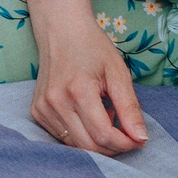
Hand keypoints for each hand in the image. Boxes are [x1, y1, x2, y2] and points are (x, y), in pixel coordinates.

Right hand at [29, 24, 147, 154]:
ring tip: (105, 116)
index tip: (139, 140)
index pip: (104, 135)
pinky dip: (81, 134)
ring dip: (97, 140)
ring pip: (75, 145)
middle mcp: (55, 102)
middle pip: (89, 146)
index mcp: (78, 91)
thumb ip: (130, 108)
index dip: (125, 143)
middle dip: (113, 147)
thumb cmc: (92, 48)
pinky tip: (89, 115)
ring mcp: (43, 108)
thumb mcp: (118, 73)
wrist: (60, 30)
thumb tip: (141, 139)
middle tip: (127, 134)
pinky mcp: (36, 111)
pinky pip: (63, 137)